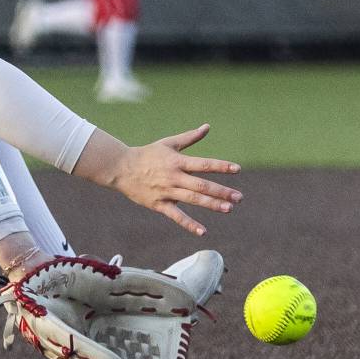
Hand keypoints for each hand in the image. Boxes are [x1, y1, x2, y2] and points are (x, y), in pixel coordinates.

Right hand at [74, 124, 240, 235]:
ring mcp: (166, 192)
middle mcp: (173, 177)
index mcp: (177, 161)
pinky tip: (203, 231)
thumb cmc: (147, 154)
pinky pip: (175, 216)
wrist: (120, 168)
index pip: (203, 164)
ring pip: (192, 199)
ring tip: (229, 208)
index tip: (237, 169)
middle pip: (201, 185)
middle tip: (239, 197)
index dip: (221, 166)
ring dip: (211, 204)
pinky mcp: (158, 204)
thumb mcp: (168, 143)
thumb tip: (207, 127)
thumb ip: (190, 137)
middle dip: (221, 191)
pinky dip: (189, 224)